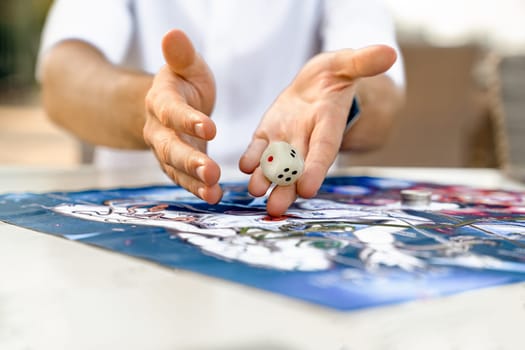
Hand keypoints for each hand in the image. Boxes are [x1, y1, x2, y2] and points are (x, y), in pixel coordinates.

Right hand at [144, 29, 221, 203]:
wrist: (167, 106)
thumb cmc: (182, 83)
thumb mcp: (185, 66)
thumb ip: (181, 55)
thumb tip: (173, 33)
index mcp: (161, 100)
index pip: (171, 110)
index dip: (187, 120)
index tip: (210, 129)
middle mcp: (159, 128)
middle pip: (170, 146)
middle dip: (190, 160)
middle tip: (211, 172)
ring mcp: (165, 149)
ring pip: (175, 168)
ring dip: (194, 181)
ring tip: (213, 193)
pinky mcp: (175, 165)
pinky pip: (183, 179)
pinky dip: (197, 189)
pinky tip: (214, 197)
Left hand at [239, 45, 396, 215]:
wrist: (318, 85)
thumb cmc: (336, 75)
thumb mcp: (348, 64)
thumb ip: (363, 62)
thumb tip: (389, 53)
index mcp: (329, 125)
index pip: (324, 150)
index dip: (315, 169)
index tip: (307, 189)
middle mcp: (308, 139)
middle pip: (297, 167)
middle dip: (286, 188)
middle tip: (276, 208)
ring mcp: (286, 139)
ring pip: (275, 164)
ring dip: (265, 179)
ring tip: (255, 192)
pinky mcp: (268, 134)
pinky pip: (259, 149)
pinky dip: (252, 158)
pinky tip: (245, 167)